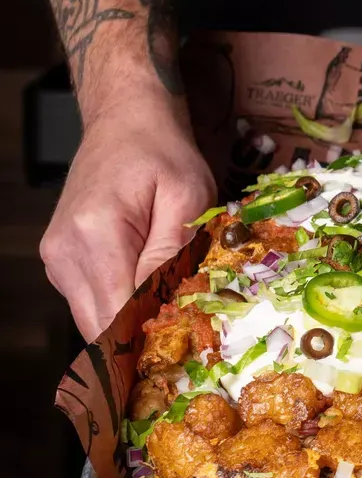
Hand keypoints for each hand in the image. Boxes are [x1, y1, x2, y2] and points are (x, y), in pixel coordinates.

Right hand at [41, 90, 214, 340]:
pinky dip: (120, 308)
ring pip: (94, 319)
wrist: (124, 122)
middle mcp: (65, 252)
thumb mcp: (188, 196)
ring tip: (171, 323)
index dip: (149, 342)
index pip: (118, 313)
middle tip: (185, 350)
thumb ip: (173, 251)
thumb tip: (165, 305)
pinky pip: (92, 301)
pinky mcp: (61, 261)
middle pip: (100, 327)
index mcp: (94, 234)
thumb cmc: (162, 154)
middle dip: (140, 344)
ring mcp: (57, 259)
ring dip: (130, 327)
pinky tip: (151, 301)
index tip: (184, 355)